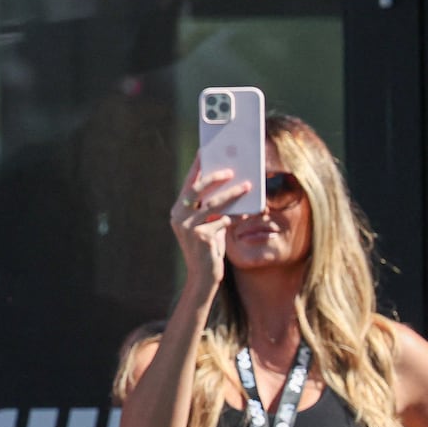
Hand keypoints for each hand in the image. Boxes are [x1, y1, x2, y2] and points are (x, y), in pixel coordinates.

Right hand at [170, 154, 249, 288]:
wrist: (204, 275)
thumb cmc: (208, 246)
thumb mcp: (208, 223)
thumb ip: (212, 206)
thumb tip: (231, 183)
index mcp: (178, 210)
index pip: (188, 184)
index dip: (197, 167)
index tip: (206, 151)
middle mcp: (178, 217)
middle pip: (196, 189)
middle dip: (214, 176)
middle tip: (232, 169)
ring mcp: (187, 227)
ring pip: (213, 204)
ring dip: (233, 193)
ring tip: (249, 186)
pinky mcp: (201, 237)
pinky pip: (223, 220)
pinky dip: (238, 215)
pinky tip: (249, 212)